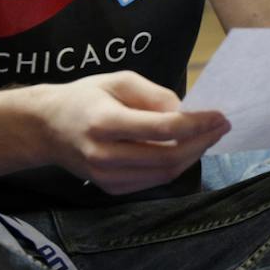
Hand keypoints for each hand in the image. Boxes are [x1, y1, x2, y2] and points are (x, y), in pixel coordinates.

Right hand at [32, 70, 228, 194]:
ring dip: (193, 156)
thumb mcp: (119, 81)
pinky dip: (175, 167)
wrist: (47, 127)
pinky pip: (153, 181)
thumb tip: (188, 112)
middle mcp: (103, 154)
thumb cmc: (86, 98)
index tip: (220, 115)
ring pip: (164, 174)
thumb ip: (155, 95)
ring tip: (208, 137)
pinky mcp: (110, 188)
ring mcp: (105, 176)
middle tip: (222, 127)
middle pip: (167, 157)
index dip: (196, 125)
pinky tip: (186, 150)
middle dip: (202, 142)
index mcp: (104, 122)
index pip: (161, 129)